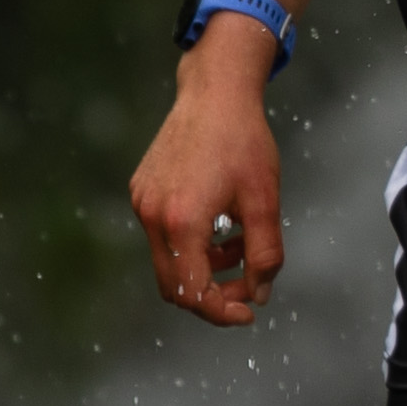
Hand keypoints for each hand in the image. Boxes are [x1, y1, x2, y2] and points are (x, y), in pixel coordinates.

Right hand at [129, 46, 285, 324]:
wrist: (215, 93)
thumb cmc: (245, 142)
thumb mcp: (265, 202)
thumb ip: (264, 255)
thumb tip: (260, 293)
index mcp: (183, 222)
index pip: (193, 293)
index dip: (222, 312)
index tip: (249, 311)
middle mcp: (153, 216)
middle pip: (175, 286)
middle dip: (212, 295)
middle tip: (247, 286)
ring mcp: (142, 203)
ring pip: (169, 261)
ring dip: (204, 267)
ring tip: (239, 244)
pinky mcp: (141, 191)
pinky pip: (162, 235)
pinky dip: (191, 244)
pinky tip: (220, 221)